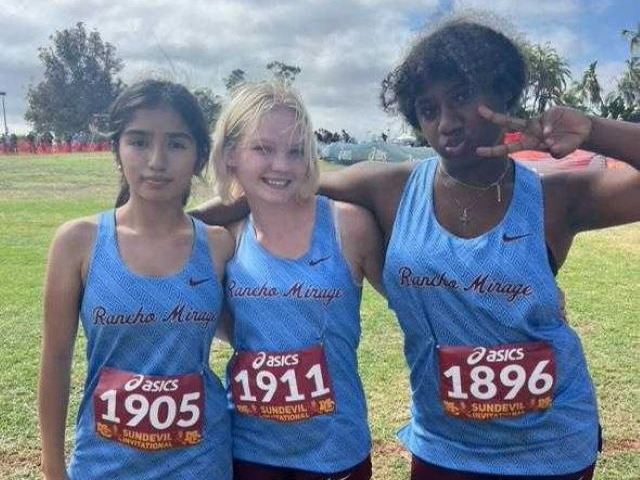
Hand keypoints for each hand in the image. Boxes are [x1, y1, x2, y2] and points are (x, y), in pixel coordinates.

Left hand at [476, 106, 592, 158]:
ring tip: (531, 131)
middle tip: (479, 110)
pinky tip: (553, 131)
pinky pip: (545, 119)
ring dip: (519, 121)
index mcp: (529, 143)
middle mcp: (530, 131)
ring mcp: (538, 121)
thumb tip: (550, 145)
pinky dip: (549, 125)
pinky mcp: (548, 113)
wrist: (583, 130)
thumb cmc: (569, 143)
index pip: (507, 147)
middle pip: (508, 124)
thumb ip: (559, 151)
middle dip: (493, 117)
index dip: (493, 150)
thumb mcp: (564, 151)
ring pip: (523, 118)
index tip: (477, 151)